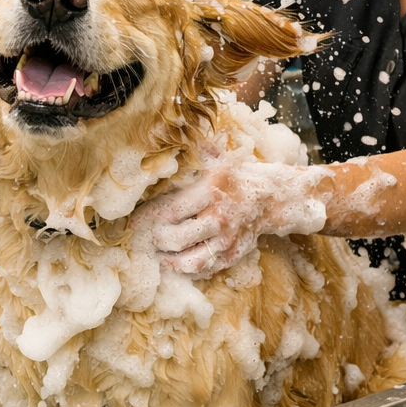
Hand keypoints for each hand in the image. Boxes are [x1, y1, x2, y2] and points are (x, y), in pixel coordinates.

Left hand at [131, 161, 329, 274]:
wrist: (273, 197)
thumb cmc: (237, 177)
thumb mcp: (218, 159)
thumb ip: (193, 152)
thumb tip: (166, 137)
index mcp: (210, 191)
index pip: (170, 210)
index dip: (147, 218)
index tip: (132, 222)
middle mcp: (218, 217)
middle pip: (175, 238)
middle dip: (155, 240)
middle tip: (144, 237)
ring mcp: (227, 240)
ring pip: (190, 261)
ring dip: (167, 261)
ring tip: (156, 255)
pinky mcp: (233, 255)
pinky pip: (205, 269)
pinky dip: (186, 269)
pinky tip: (175, 262)